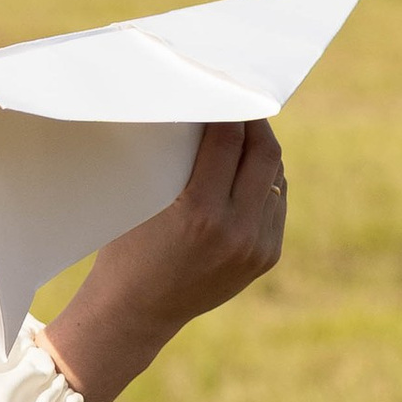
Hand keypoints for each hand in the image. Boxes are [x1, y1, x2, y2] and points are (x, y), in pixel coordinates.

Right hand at [41, 118, 288, 401]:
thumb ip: (182, 159)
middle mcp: (235, 231)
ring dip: (262, 152)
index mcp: (199, 212)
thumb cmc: (125, 247)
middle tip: (242, 105)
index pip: (230, 138)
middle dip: (256, 123)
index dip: (229, 107)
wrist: (135, 313)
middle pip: (266, 153)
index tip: (224, 88)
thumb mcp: (145, 198)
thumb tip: (209, 109)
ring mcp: (256, 247)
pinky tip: (247, 174)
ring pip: (276, 177)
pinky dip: (264, 182)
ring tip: (245, 136)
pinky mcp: (266, 257)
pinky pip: (276, 203)